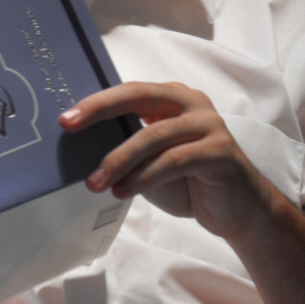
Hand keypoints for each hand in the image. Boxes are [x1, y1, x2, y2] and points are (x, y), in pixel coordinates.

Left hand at [60, 82, 275, 240]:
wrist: (239, 211)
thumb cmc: (190, 184)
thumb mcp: (151, 164)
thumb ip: (128, 150)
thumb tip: (85, 149)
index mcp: (173, 99)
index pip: (130, 92)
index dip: (97, 102)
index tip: (66, 119)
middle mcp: (192, 104)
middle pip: (140, 97)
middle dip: (101, 111)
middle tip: (71, 128)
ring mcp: (210, 125)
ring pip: (154, 136)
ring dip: (120, 160)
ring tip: (96, 182)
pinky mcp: (221, 152)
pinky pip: (175, 160)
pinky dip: (145, 177)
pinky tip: (124, 191)